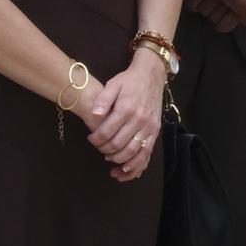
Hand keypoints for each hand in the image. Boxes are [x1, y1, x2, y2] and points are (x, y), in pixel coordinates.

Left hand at [90, 55, 167, 180]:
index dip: (95, 140)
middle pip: (118, 145)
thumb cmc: (129, 80)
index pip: (106, 132)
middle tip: (98, 148)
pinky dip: (136, 165)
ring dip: (119, 160)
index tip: (90, 139)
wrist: (151, 75)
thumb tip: (95, 114)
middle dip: (104, 150)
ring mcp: (149, 127)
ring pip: (132, 152)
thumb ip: (103, 99)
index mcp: (126, 109)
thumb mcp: (113, 84)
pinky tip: (126, 170)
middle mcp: (139, 120)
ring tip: (109, 159)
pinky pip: (146, 153)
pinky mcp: (155, 131)